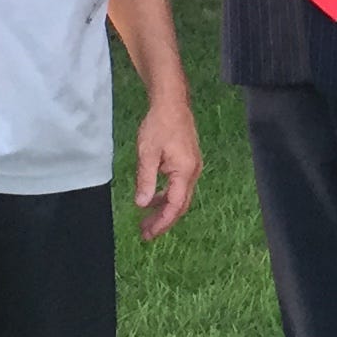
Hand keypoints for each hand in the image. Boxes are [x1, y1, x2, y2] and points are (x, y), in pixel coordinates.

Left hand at [133, 90, 201, 238]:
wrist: (172, 102)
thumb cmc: (159, 124)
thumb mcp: (147, 153)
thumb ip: (146, 180)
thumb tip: (143, 204)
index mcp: (185, 171)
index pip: (175, 205)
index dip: (162, 222)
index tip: (148, 233)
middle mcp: (193, 172)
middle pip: (180, 205)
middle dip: (163, 220)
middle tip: (145, 233)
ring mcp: (192, 167)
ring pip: (180, 196)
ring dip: (164, 209)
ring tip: (146, 219)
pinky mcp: (188, 162)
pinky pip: (179, 186)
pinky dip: (167, 196)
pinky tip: (154, 198)